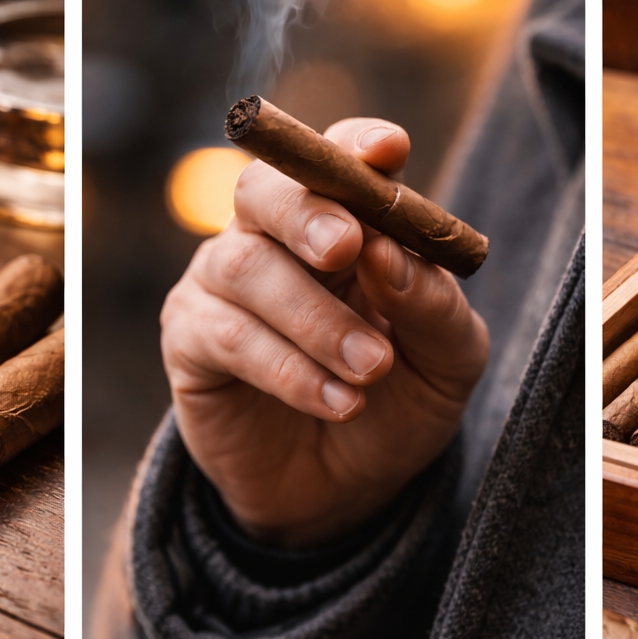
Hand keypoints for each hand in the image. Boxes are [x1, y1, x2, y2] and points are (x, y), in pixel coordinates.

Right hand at [160, 117, 489, 548]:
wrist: (344, 493)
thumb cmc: (398, 404)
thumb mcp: (447, 361)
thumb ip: (434, 305)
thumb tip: (392, 253)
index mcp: (342, 222)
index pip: (334, 160)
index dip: (354, 145)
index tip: (389, 151)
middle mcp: (271, 239)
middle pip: (263, 188)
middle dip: (306, 212)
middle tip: (347, 247)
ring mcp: (223, 285)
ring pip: (245, 265)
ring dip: (315, 319)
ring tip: (371, 369)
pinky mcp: (190, 342)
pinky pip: (226, 336)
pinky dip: (288, 369)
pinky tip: (339, 401)